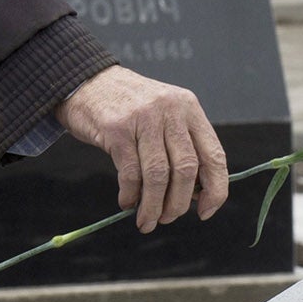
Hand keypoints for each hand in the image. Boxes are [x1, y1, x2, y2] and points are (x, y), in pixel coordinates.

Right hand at [55, 66, 229, 232]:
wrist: (88, 81)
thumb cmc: (129, 106)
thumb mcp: (164, 114)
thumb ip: (181, 145)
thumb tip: (194, 195)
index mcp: (189, 108)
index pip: (214, 156)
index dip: (215, 190)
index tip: (205, 212)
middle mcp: (170, 110)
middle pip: (186, 169)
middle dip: (178, 203)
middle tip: (167, 219)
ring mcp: (143, 118)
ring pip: (158, 175)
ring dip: (153, 206)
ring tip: (146, 221)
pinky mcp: (117, 129)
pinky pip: (131, 173)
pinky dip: (131, 195)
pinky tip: (127, 202)